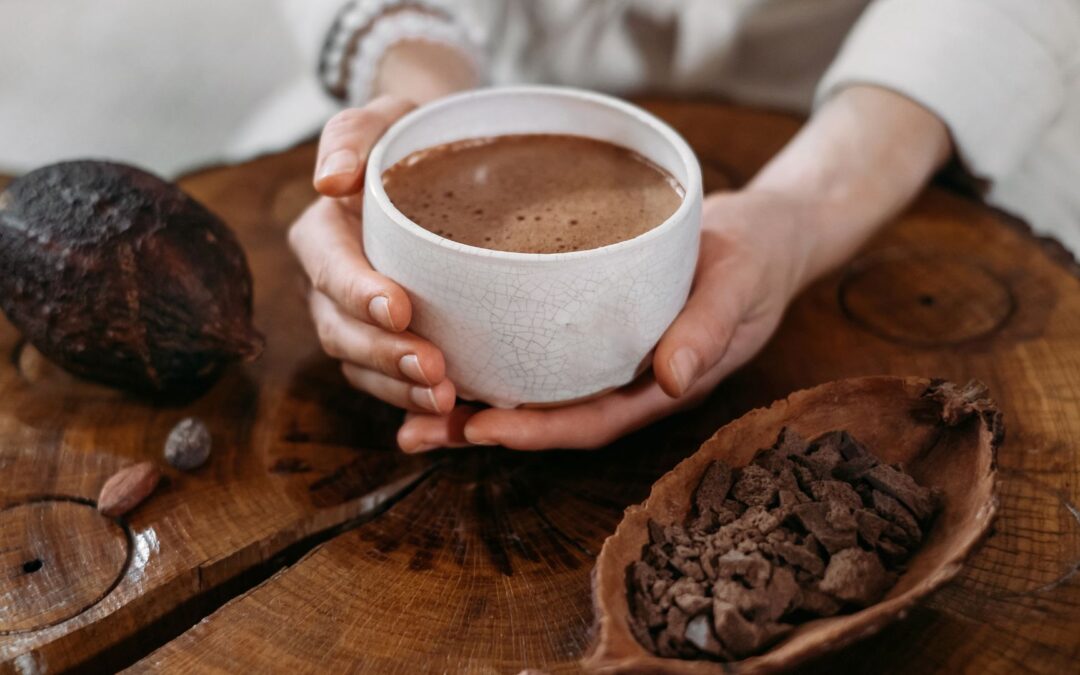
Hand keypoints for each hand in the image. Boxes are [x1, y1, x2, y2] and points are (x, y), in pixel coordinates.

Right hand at [289, 95, 460, 419]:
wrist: (440, 169)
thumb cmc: (410, 140)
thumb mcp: (383, 119)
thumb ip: (352, 137)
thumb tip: (329, 180)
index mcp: (323, 236)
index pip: (329, 268)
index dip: (358, 293)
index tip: (399, 307)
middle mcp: (331, 286)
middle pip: (341, 332)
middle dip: (384, 356)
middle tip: (433, 370)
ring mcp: (356, 322)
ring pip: (363, 368)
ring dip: (400, 390)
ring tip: (446, 400)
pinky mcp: (388, 346)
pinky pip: (391, 386)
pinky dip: (415, 407)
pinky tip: (451, 419)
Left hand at [399, 190, 811, 450]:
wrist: (763, 234)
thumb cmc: (755, 259)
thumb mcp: (739, 284)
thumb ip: (709, 328)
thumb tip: (675, 378)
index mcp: (659, 385)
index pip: (591, 422)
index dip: (536, 431)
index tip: (481, 427)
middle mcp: (623, 380)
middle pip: (546, 417)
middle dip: (480, 429)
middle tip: (413, 431)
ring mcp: (605, 356)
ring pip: (532, 389)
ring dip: (471, 400)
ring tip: (405, 402)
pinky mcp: (590, 324)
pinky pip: (535, 349)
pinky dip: (491, 354)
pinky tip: (443, 344)